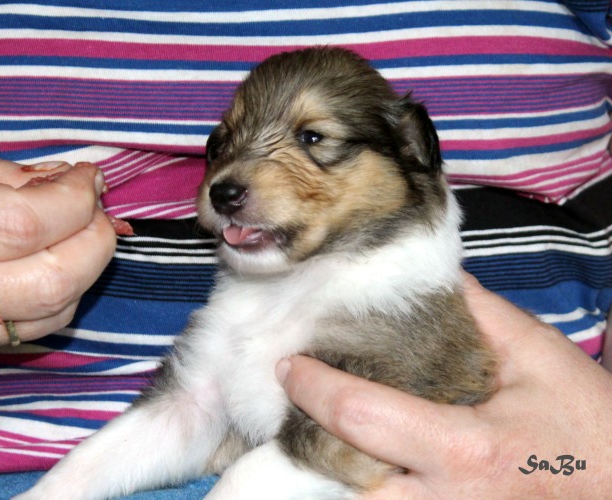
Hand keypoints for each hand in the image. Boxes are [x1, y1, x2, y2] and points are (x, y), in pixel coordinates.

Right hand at [0, 129, 116, 369]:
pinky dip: (52, 298)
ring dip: (83, 273)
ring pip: (50, 316)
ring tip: (74, 235)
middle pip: (51, 281)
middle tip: (94, 211)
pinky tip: (42, 267)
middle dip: (96, 243)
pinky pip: (26, 334)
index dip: (76, 201)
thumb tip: (66, 184)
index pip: (24, 224)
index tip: (88, 180)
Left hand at [277, 273, 611, 496]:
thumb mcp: (538, 356)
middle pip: (343, 480)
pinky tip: (360, 463)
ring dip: (333, 474)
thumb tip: (428, 276)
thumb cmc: (589, 426)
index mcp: (462, 447)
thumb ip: (477, 313)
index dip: (313, 386)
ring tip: (315, 434)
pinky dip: (365, 489)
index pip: (359, 414)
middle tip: (295, 406)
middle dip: (309, 443)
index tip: (290, 366)